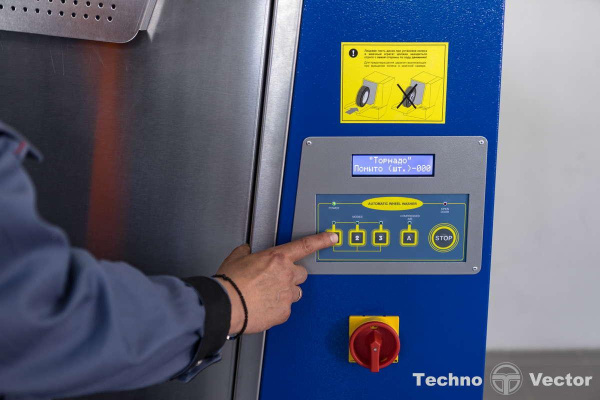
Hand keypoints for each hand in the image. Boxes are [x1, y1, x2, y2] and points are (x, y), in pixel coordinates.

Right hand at [215, 232, 337, 334]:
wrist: (225, 306)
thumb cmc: (229, 283)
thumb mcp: (236, 258)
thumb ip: (246, 252)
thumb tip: (246, 251)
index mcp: (277, 258)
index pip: (305, 246)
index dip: (321, 240)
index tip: (332, 237)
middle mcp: (286, 275)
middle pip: (301, 273)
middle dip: (291, 275)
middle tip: (275, 279)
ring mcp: (287, 295)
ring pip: (294, 292)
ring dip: (285, 292)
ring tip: (266, 295)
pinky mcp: (284, 312)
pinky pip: (285, 309)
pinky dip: (276, 308)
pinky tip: (262, 307)